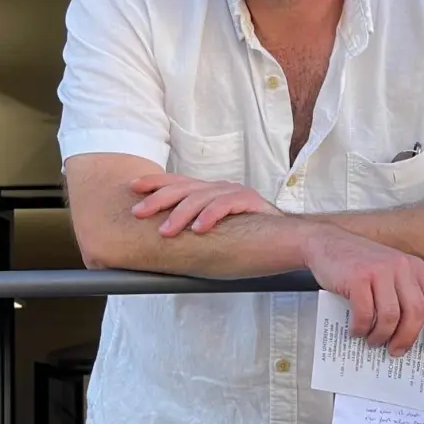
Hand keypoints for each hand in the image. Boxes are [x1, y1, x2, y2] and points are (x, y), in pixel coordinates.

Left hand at [130, 173, 280, 235]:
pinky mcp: (251, 201)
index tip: (132, 186)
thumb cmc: (248, 240)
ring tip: (166, 232)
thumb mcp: (214, 233)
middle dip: (158, 199)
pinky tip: (199, 229)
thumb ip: (194, 230)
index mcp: (209, 193)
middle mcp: (219, 188)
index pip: (177, 182)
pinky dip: (211, 216)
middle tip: (138, 212)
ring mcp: (235, 193)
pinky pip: (227, 204)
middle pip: (183, 187)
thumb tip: (162, 241)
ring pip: (201, 197)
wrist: (291, 238)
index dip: (154, 182)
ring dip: (181, 215)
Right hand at [301, 226, 423, 356]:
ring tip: (374, 341)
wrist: (326, 242)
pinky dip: (361, 328)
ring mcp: (379, 270)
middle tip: (397, 351)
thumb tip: (412, 333)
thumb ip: (403, 294)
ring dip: (382, 336)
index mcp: (414, 267)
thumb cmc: (358, 263)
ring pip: (391, 316)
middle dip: (407, 338)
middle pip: (415, 311)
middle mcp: (400, 267)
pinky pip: (365, 313)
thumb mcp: (390, 271)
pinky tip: (356, 331)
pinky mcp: (357, 277)